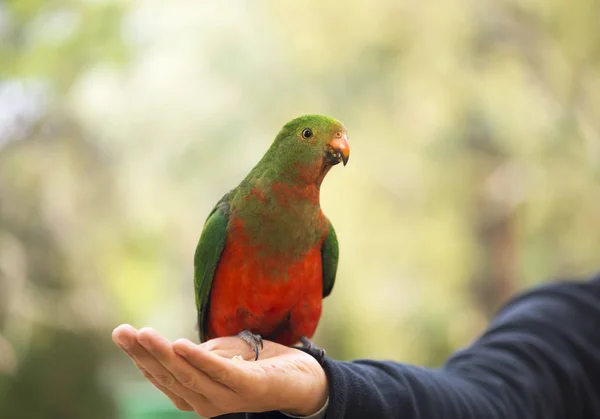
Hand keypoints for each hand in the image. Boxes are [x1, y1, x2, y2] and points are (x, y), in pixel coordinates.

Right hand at [112, 325, 328, 417]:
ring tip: (144, 334)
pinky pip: (220, 373)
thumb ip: (197, 354)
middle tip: (122, 332)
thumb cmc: (257, 364)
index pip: (161, 376)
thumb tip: (171, 347)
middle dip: (144, 354)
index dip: (139, 357)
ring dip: (164, 354)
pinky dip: (200, 360)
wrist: (302, 376)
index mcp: (196, 395)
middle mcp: (206, 403)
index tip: (121, 333)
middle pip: (169, 376)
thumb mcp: (220, 355)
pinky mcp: (249, 387)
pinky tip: (181, 345)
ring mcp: (228, 397)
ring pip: (189, 375)